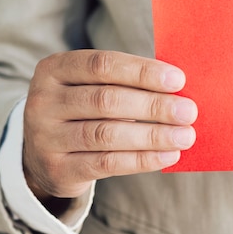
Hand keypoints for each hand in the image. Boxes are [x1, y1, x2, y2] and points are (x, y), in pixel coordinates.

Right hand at [23, 50, 196, 202]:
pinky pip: (107, 163)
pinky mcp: (58, 169)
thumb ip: (128, 83)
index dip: (142, 72)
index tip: (178, 80)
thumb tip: (179, 89)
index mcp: (56, 69)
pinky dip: (142, 159)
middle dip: (153, 106)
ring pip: (107, 134)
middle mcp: (44, 101)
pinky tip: (168, 155)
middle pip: (106, 100)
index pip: (102, 65)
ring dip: (153, 135)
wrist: (45, 155)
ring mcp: (46, 137)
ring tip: (185, 136)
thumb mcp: (95, 87)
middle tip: (188, 112)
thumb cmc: (86, 110)